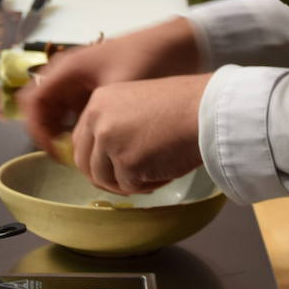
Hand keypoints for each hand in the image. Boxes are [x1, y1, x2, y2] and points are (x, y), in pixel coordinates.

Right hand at [18, 17, 200, 155]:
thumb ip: (99, 115)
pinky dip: (77, 127)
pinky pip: (74, 110)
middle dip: (48, 133)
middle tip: (66, 157)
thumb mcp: (121, 88)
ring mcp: (82, 80)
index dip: (38, 129)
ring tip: (81, 154)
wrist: (178, 43)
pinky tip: (94, 144)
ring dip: (62, 132)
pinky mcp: (95, 87)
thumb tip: (83, 147)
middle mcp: (69, 73)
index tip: (56, 152)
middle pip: (42, 108)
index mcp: (68, 68)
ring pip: (57, 111)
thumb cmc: (149, 59)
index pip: (34, 102)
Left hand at [71, 73, 210, 194]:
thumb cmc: (183, 105)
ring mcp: (109, 142)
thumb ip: (115, 124)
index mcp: (99, 101)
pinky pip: (130, 188)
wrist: (207, 109)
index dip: (95, 158)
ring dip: (127, 182)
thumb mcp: (137, 104)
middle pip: (85, 163)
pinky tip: (165, 169)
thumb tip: (105, 157)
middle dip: (104, 177)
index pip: (81, 139)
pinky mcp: (126, 164)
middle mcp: (97, 119)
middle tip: (127, 181)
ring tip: (155, 169)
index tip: (110, 167)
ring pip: (104, 180)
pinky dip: (147, 185)